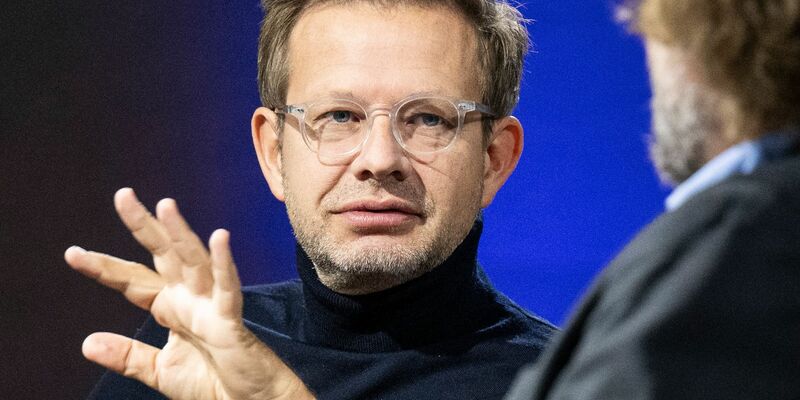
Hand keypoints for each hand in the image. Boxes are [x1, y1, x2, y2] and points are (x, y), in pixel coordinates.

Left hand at [65, 188, 313, 399]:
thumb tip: (87, 342)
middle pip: (164, 255)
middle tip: (123, 195)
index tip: (72, 254)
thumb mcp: (160, 371)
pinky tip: (219, 238)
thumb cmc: (213, 384)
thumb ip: (128, 356)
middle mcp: (189, 299)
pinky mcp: (230, 321)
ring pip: (194, 262)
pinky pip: (227, 289)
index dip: (104, 267)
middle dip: (144, 226)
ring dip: (182, 234)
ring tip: (166, 206)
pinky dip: (224, 264)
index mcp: (171, 308)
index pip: (133, 280)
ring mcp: (210, 306)